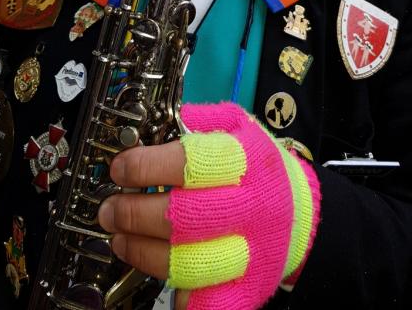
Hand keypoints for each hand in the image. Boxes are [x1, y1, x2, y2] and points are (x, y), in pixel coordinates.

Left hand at [99, 103, 319, 309]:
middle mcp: (251, 207)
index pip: (190, 163)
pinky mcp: (245, 290)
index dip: (146, 167)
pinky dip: (176, 294)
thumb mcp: (239, 128)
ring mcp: (250, 253)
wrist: (302, 218)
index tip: (120, 168)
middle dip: (132, 213)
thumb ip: (200, 119)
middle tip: (109, 208)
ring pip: (184, 263)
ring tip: (120, 237)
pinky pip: (202, 302)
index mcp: (247, 161)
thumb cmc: (260, 170)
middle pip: (180, 217)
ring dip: (141, 251)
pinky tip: (157, 270)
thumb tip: (156, 120)